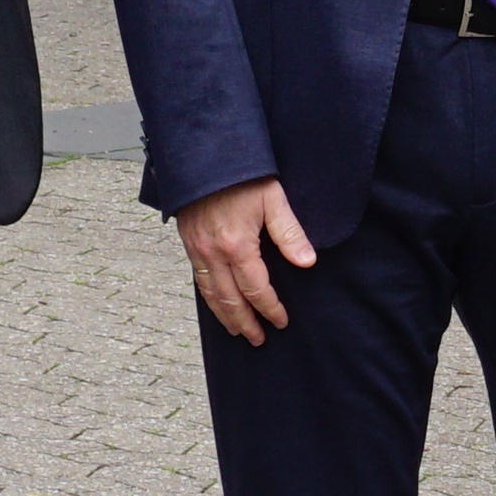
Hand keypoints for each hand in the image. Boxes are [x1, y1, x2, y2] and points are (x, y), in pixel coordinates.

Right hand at [176, 175, 317, 342]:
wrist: (203, 156)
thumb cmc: (241, 175)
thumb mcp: (272, 199)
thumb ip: (289, 233)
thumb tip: (307, 262)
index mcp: (237, 245)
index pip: (256, 289)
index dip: (270, 308)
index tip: (280, 321)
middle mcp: (213, 253)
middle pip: (230, 299)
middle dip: (245, 322)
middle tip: (258, 339)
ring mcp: (197, 250)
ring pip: (211, 294)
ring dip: (225, 316)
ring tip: (238, 331)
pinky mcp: (188, 244)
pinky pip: (199, 280)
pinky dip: (209, 299)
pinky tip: (217, 305)